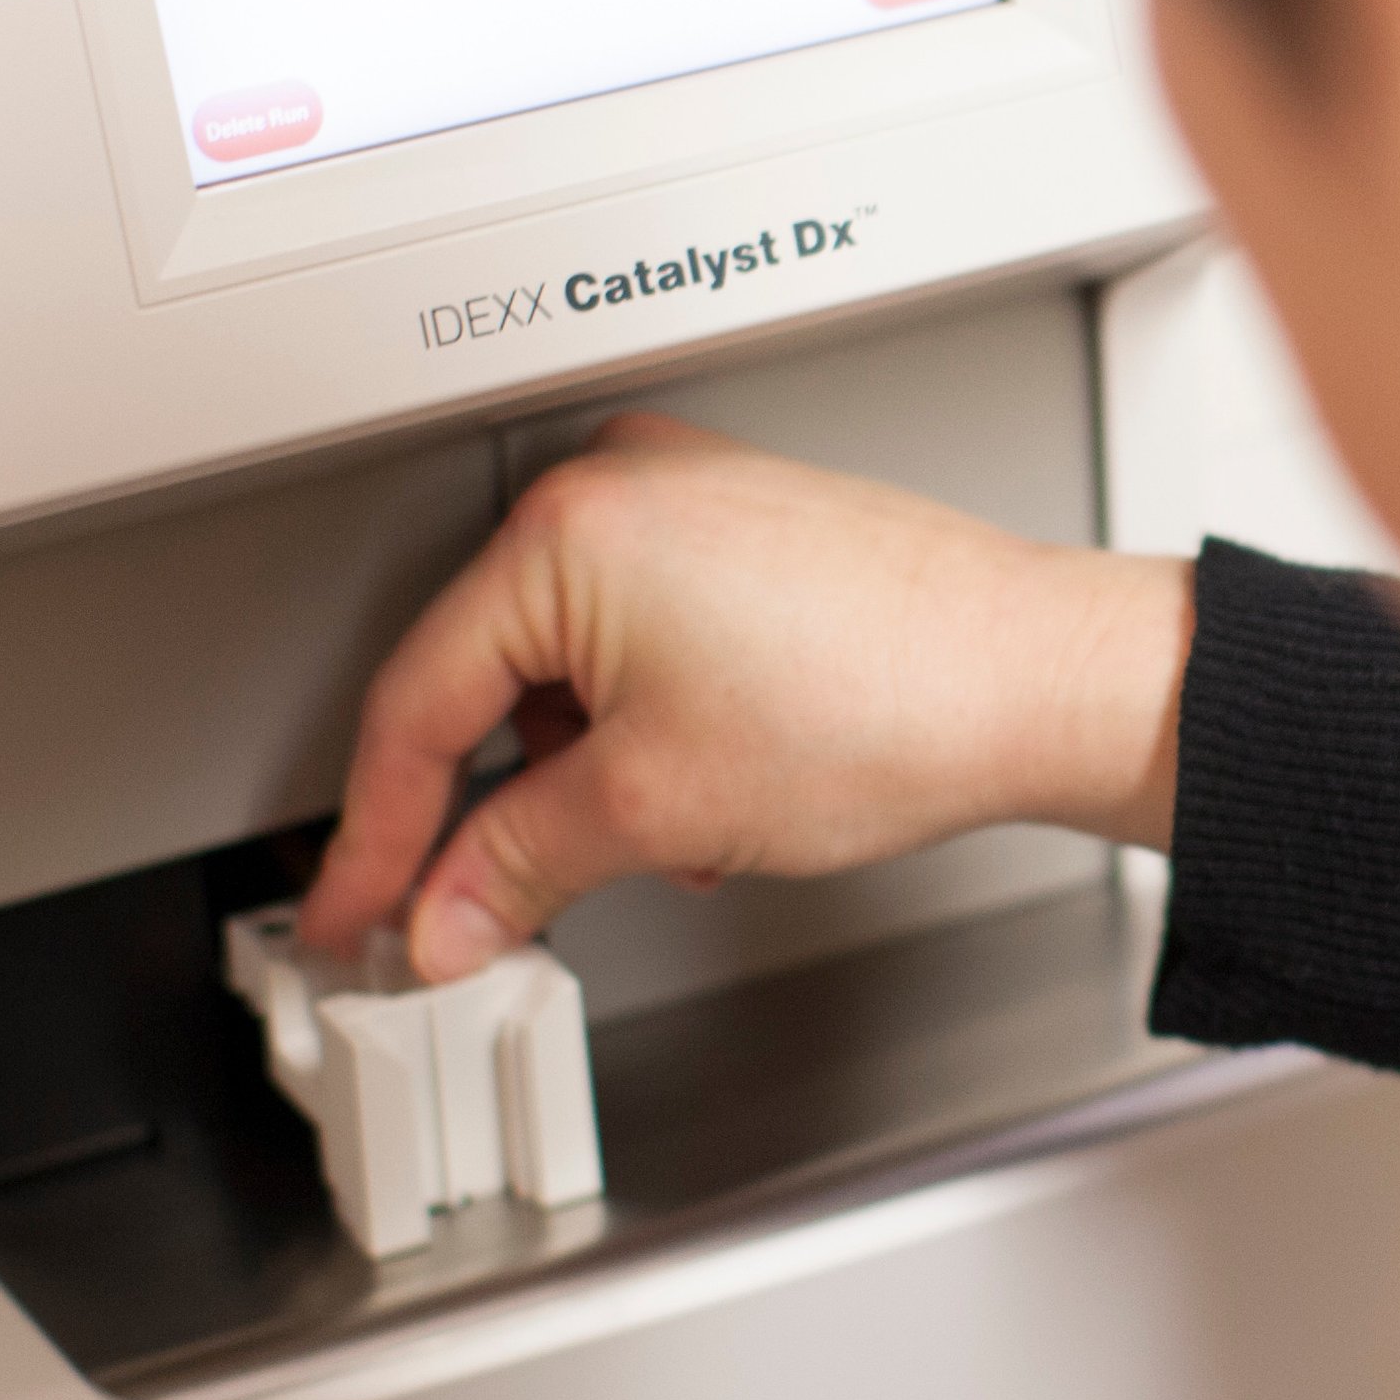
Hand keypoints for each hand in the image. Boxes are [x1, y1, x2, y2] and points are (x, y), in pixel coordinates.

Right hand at [298, 414, 1193, 981]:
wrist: (1042, 678)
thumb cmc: (895, 697)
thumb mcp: (656, 808)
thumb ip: (516, 864)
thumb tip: (446, 911)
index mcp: (564, 531)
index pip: (415, 701)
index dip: (378, 833)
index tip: (357, 908)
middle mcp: (616, 488)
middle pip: (489, 679)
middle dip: (511, 805)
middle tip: (496, 906)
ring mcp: (685, 500)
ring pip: (571, 671)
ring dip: (596, 776)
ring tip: (681, 837)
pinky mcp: (742, 531)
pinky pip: (641, 640)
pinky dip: (652, 730)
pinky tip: (712, 791)